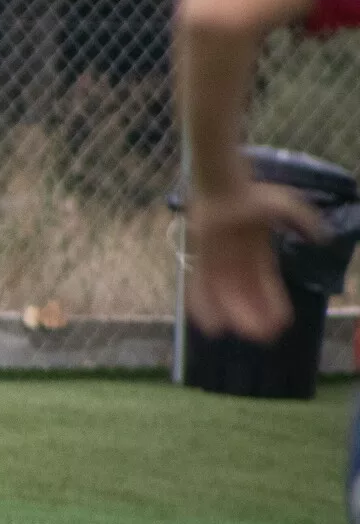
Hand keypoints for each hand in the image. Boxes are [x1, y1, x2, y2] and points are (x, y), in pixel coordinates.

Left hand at [186, 182, 326, 341]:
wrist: (222, 188)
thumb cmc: (254, 196)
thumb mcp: (286, 205)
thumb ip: (305, 220)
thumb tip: (322, 239)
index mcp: (261, 255)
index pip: (269, 286)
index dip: (275, 304)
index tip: (282, 323)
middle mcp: (240, 263)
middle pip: (248, 295)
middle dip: (254, 315)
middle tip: (262, 336)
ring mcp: (220, 261)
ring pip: (226, 294)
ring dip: (231, 313)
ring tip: (236, 332)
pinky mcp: (201, 258)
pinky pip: (201, 284)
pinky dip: (202, 302)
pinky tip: (205, 320)